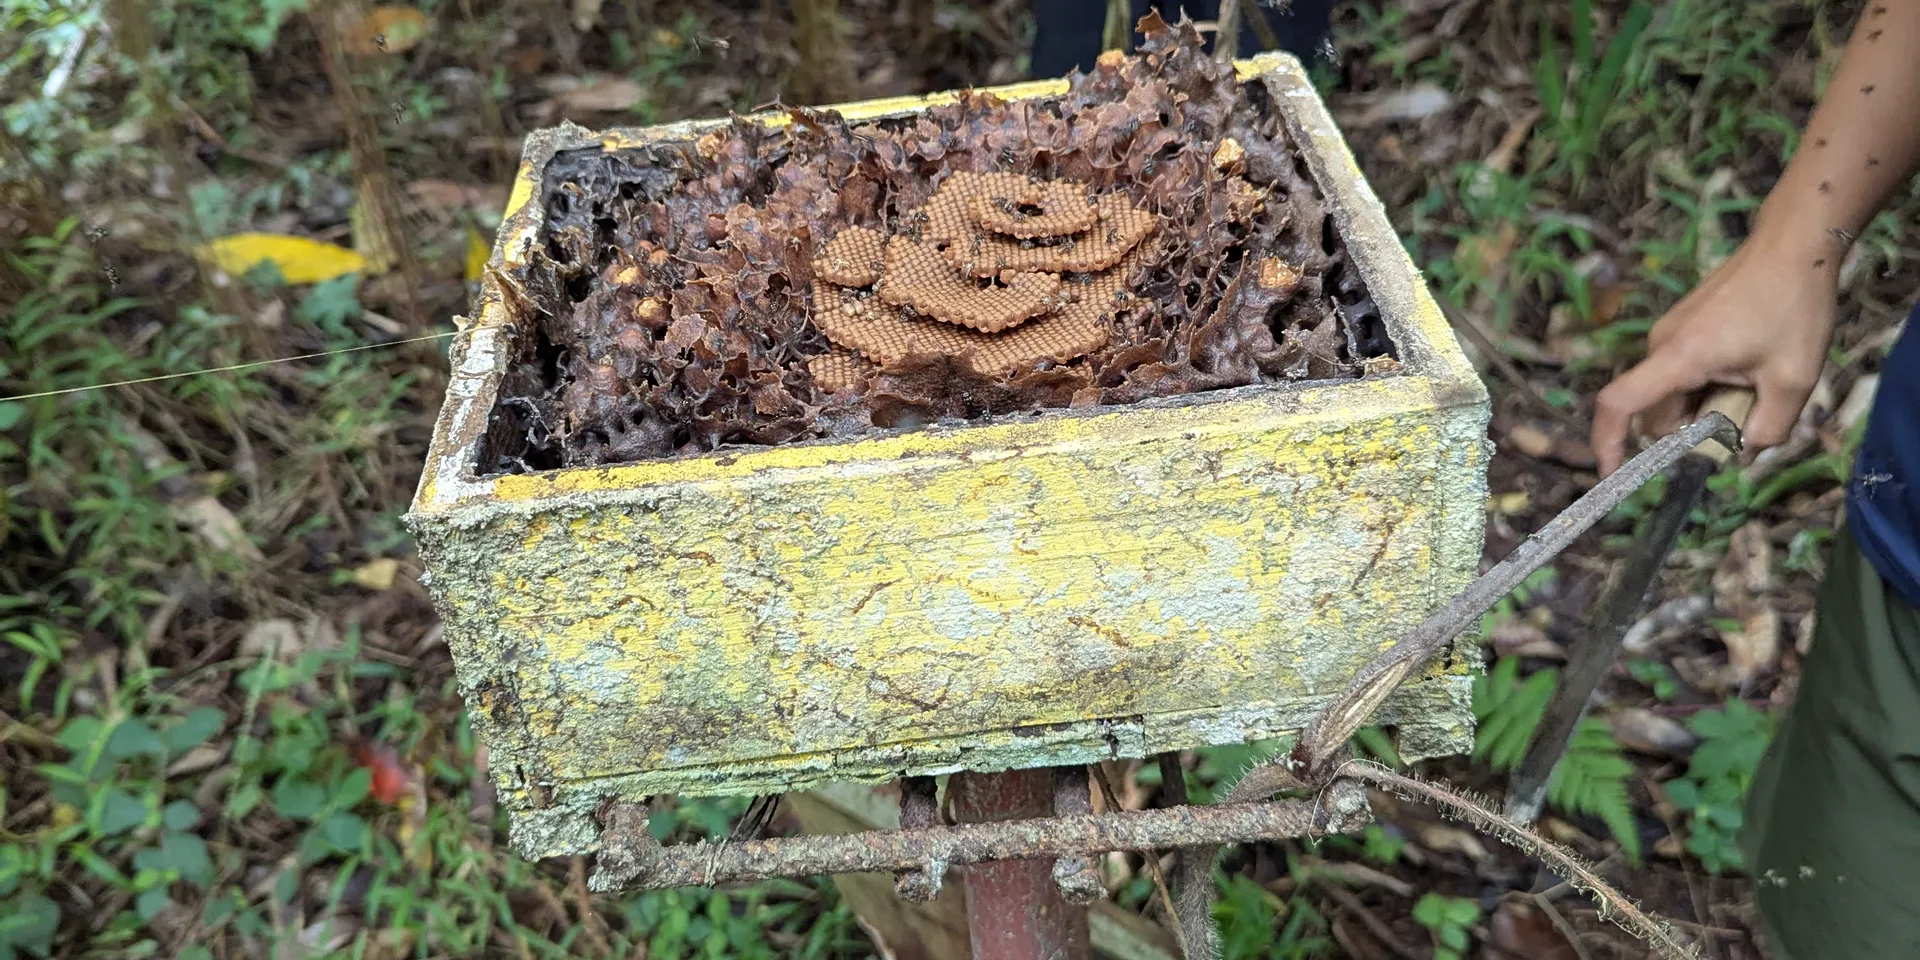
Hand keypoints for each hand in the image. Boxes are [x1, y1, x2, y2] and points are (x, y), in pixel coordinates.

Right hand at [1590, 238, 1836, 475]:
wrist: (1794, 244)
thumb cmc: (1793, 307)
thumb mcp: (1795, 378)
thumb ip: (1769, 427)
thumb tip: (1746, 452)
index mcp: (1680, 358)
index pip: (1619, 404)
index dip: (1607, 442)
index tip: (1610, 473)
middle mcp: (1661, 345)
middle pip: (1654, 409)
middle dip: (1688, 430)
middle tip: (1741, 422)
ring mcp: (1668, 331)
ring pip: (1669, 391)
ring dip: (1700, 406)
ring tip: (1751, 388)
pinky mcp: (1682, 324)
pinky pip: (1680, 370)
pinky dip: (1703, 385)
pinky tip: (1744, 369)